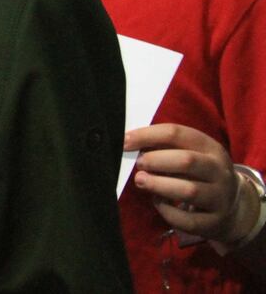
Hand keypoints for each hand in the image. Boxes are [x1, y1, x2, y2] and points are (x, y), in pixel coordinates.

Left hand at [125, 123, 256, 244]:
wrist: (233, 207)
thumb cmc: (198, 174)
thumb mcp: (190, 153)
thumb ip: (164, 147)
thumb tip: (129, 143)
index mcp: (211, 148)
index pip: (177, 134)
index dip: (147, 135)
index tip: (124, 141)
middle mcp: (219, 172)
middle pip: (187, 161)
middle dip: (156, 161)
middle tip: (139, 164)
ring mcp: (220, 198)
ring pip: (189, 191)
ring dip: (159, 185)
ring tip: (141, 181)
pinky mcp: (214, 222)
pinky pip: (188, 220)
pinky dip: (167, 211)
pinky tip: (158, 202)